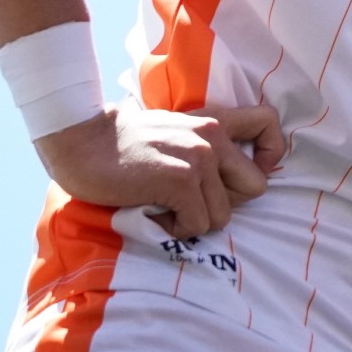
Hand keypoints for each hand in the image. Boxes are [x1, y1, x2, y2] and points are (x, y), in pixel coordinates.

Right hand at [35, 104, 284, 240]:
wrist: (82, 142)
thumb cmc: (124, 144)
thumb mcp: (175, 131)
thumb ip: (203, 144)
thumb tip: (225, 182)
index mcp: (215, 122)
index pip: (269, 124)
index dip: (267, 156)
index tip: (239, 175)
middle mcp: (213, 138)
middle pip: (255, 188)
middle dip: (225, 204)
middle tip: (192, 202)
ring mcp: (199, 159)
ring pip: (223, 216)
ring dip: (194, 221)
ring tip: (164, 206)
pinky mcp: (180, 181)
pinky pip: (197, 225)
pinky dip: (175, 229)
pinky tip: (153, 213)